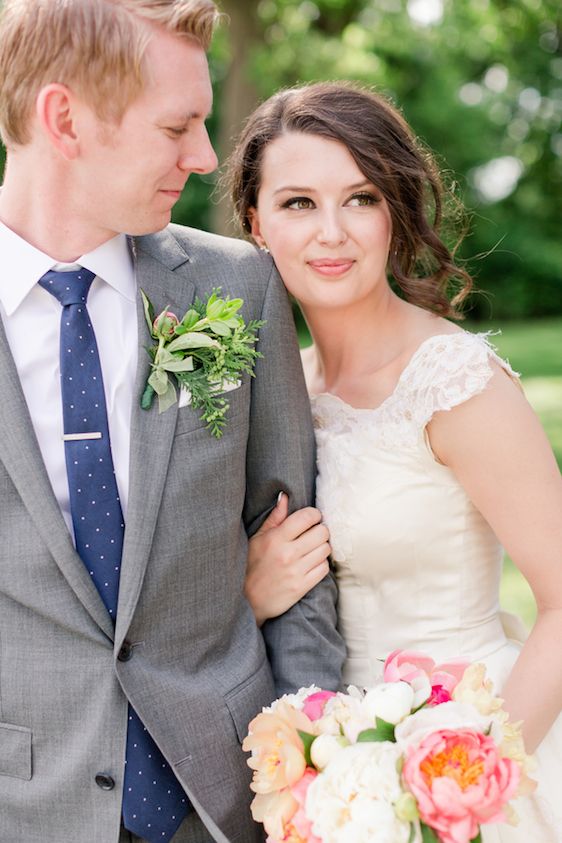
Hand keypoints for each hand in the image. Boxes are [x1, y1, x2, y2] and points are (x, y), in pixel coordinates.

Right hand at [245, 493, 331, 625]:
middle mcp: (287, 554)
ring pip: (325, 550)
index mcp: (276, 539)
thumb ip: (275, 518)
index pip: (307, 517)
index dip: (314, 515)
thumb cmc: (251, 565)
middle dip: (320, 530)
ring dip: (322, 547)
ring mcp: (296, 571)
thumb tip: (285, 496)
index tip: (312, 518)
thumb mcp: (257, 538)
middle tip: (313, 534)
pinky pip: (324, 568)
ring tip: (312, 549)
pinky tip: (312, 563)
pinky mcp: (302, 587)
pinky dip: (321, 564)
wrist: (247, 600)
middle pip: (322, 532)